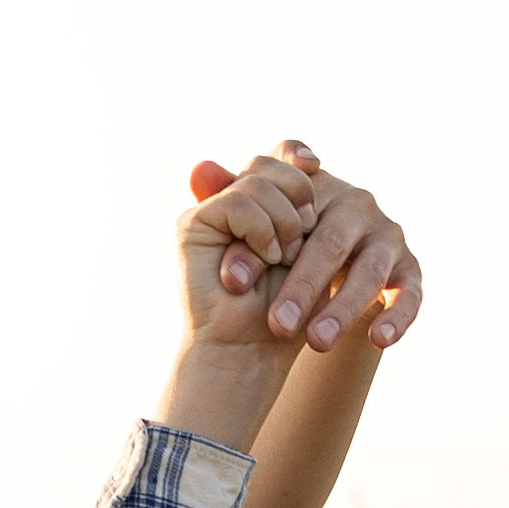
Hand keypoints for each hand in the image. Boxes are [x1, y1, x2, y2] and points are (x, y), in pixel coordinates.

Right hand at [175, 151, 319, 349]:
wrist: (251, 352)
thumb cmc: (288, 315)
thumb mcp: (310, 257)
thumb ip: (305, 213)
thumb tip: (311, 160)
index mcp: (257, 206)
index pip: (275, 157)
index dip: (294, 155)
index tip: (316, 165)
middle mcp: (229, 204)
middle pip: (268, 164)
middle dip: (297, 195)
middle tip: (303, 238)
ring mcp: (208, 213)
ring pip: (256, 182)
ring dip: (283, 221)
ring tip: (284, 259)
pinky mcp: (192, 225)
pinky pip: (237, 203)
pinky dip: (261, 229)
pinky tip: (269, 256)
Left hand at [192, 139, 422, 355]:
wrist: (314, 303)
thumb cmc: (274, 261)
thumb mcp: (245, 234)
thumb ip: (227, 204)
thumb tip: (198, 172)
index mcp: (313, 184)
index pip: (297, 175)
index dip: (287, 190)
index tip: (274, 229)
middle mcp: (354, 202)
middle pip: (330, 238)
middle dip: (304, 283)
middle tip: (279, 323)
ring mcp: (386, 236)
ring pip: (368, 270)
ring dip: (342, 308)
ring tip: (315, 342)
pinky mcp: (408, 270)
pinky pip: (410, 293)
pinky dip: (398, 316)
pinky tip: (379, 341)